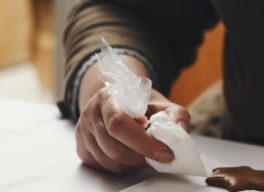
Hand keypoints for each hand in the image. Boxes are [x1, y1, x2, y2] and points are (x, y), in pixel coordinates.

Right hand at [76, 88, 190, 173]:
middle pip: (114, 148)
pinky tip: (132, 157)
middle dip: (141, 157)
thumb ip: (175, 115)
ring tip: (147, 155)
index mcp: (109, 97)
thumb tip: (180, 132)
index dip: (143, 142)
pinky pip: (102, 167)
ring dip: (133, 164)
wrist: (119, 101)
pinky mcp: (82, 149)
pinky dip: (122, 167)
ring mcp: (83, 132)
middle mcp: (91, 114)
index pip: (119, 124)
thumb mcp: (161, 104)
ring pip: (109, 161)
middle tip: (159, 157)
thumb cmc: (141, 104)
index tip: (165, 152)